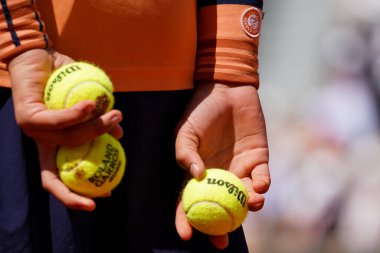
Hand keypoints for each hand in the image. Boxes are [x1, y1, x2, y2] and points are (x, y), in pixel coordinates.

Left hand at [8, 49, 122, 210]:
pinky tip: (92, 104)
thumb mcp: (91, 101)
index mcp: (54, 145)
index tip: (104, 196)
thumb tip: (119, 134)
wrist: (37, 56)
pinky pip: (58, 120)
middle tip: (106, 192)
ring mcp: (32, 132)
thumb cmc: (65, 80)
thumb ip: (101, 118)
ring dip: (95, 129)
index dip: (79, 193)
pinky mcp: (27, 117)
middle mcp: (41, 143)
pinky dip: (77, 114)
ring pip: (68, 140)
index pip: (62, 178)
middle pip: (51, 178)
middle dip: (74, 193)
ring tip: (114, 114)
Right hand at [175, 82, 270, 248]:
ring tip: (250, 205)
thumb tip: (195, 176)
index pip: (190, 201)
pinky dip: (262, 186)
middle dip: (221, 227)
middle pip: (220, 207)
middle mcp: (220, 175)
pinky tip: (259, 186)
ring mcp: (239, 169)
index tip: (187, 235)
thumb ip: (185, 152)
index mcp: (199, 173)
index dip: (187, 220)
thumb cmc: (201, 110)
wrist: (227, 90)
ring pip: (244, 197)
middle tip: (222, 241)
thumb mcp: (185, 130)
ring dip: (248, 207)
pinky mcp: (259, 159)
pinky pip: (261, 179)